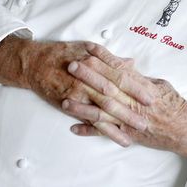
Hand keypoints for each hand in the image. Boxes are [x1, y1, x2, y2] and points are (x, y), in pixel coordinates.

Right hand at [0, 37, 149, 144]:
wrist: (36, 62)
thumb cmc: (63, 53)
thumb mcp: (88, 49)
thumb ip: (110, 58)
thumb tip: (130, 63)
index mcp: (95, 63)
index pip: (120, 77)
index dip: (136, 87)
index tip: (150, 95)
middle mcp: (88, 79)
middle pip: (114, 96)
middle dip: (131, 109)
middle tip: (147, 119)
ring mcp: (78, 93)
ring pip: (103, 111)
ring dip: (120, 123)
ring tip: (135, 133)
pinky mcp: (70, 105)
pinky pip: (89, 120)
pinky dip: (102, 130)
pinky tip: (114, 137)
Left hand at [63, 43, 186, 162]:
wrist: (184, 131)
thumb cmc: (174, 106)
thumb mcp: (160, 85)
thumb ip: (141, 77)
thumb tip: (126, 66)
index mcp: (141, 87)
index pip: (119, 68)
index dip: (103, 57)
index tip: (89, 47)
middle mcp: (133, 103)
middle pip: (107, 86)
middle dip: (88, 75)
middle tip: (72, 65)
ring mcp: (128, 120)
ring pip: (102, 111)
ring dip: (82, 105)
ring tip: (65, 99)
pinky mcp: (126, 134)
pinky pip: (105, 133)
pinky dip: (89, 131)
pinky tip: (74, 127)